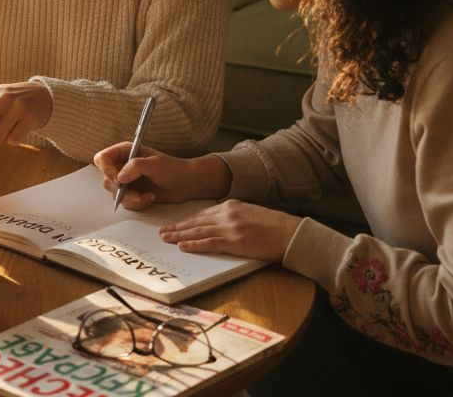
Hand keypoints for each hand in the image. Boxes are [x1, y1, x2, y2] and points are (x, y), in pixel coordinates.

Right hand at [93, 144, 230, 208]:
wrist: (186, 184)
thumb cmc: (173, 168)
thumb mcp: (155, 164)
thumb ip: (136, 167)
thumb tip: (120, 177)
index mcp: (125, 152)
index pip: (102, 159)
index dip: (106, 170)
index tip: (119, 180)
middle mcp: (122, 166)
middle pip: (107, 180)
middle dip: (122, 191)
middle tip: (136, 194)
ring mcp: (127, 181)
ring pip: (115, 194)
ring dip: (131, 199)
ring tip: (148, 197)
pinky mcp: (133, 194)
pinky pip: (126, 203)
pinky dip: (137, 204)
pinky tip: (151, 198)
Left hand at [158, 201, 301, 262]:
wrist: (290, 233)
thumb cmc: (275, 226)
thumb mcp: (251, 213)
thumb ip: (234, 216)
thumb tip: (220, 224)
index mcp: (231, 205)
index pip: (203, 213)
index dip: (187, 220)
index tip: (175, 224)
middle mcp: (227, 214)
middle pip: (196, 221)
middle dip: (178, 227)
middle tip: (162, 232)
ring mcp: (230, 228)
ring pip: (198, 231)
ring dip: (179, 235)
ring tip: (166, 238)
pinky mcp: (234, 242)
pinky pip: (209, 243)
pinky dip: (194, 245)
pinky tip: (183, 246)